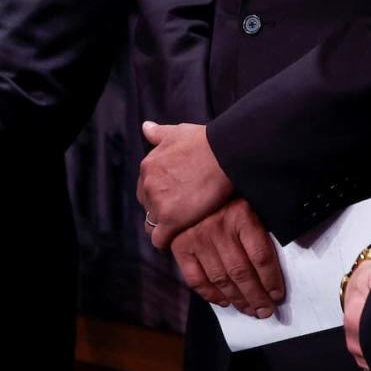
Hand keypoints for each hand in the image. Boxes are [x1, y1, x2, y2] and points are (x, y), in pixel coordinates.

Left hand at [137, 121, 234, 248]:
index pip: (146, 187)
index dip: (159, 195)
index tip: (173, 199)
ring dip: (164, 226)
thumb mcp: (177, 132)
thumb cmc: (206, 142)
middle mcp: (148, 184)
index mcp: (148, 166)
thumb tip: (145, 127)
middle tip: (180, 213)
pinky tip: (177, 242)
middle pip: (147, 205)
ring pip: (152, 223)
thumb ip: (158, 133)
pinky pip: (159, 240)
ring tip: (181, 230)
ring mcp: (158, 203)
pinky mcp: (170, 220)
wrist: (225, 155)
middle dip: (160, 210)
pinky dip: (166, 243)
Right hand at [171, 198, 284, 317]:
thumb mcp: (250, 205)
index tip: (277, 296)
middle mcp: (218, 226)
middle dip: (256, 297)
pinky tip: (224, 301)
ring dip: (238, 300)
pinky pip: (196, 279)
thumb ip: (261, 230)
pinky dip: (210, 295)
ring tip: (249, 311)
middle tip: (265, 311)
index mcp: (241, 214)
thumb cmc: (227, 199)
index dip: (271, 281)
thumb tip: (279, 266)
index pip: (261, 256)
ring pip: (221, 279)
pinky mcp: (180, 246)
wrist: (187, 184)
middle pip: (242, 272)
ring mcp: (197, 237)